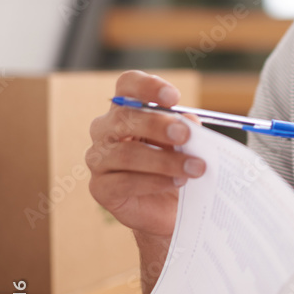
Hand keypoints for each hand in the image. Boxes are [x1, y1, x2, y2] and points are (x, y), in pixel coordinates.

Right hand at [86, 70, 205, 238]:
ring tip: (194, 167)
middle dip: (158, 125)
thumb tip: (189, 121)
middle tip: (185, 135)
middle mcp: (106, 130)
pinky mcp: (100, 188)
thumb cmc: (176, 164)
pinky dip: (155, 181)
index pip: (127, 85)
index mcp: (127, 109)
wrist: (171, 208)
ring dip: (164, 160)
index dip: (147, 87)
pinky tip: (177, 182)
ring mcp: (98, 159)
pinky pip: (124, 182)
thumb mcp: (185, 142)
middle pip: (124, 118)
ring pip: (125, 154)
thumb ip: (185, 129)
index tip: (173, 97)